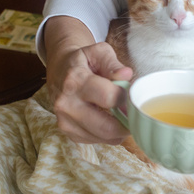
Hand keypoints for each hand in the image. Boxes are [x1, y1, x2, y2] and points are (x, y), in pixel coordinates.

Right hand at [44, 16, 132, 144]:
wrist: (59, 70)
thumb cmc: (83, 61)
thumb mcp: (98, 52)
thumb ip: (113, 64)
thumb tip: (126, 75)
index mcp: (75, 80)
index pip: (109, 98)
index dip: (125, 98)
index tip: (130, 95)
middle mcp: (67, 104)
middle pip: (107, 127)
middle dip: (127, 123)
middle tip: (134, 114)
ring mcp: (65, 121)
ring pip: (104, 137)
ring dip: (118, 129)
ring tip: (120, 114)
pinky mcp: (68, 133)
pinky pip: (97, 141)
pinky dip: (107, 134)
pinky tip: (106, 118)